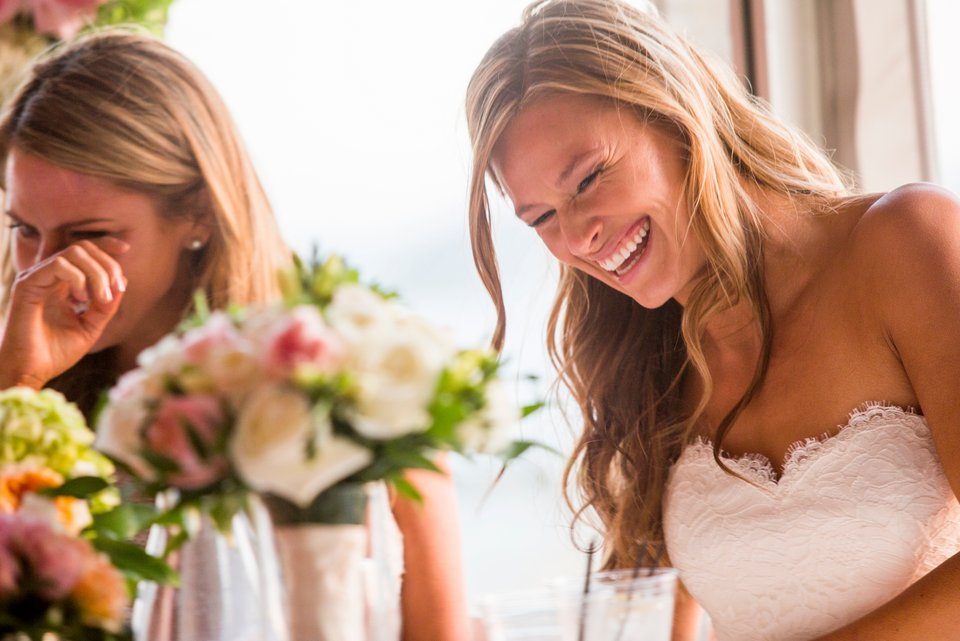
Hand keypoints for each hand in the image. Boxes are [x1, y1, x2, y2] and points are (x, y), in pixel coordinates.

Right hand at [0, 238, 128, 388]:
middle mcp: (48, 277)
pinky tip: (80, 299)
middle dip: (107, 263)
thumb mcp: (91, 327)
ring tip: (100, 298)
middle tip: (116, 288)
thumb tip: (123, 281)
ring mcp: (37, 278)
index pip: (84, 251)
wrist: (30, 373)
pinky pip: (59, 265)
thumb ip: (106, 306)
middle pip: (83, 247)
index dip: (106, 245)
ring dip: (96, 272)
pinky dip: (78, 278)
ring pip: (73, 252)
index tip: (126, 249)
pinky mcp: (27, 285)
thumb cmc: (55, 353)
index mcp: (62, 284)